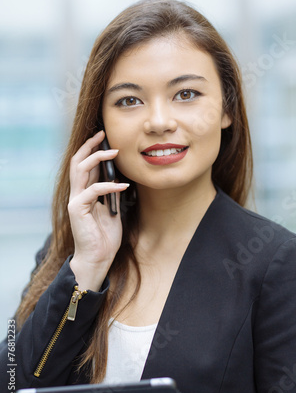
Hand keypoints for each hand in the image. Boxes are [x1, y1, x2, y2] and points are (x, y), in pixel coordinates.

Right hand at [67, 130, 128, 290]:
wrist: (98, 257)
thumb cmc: (105, 236)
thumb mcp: (113, 209)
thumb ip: (111, 193)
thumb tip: (119, 177)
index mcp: (85, 192)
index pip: (85, 165)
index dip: (93, 149)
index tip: (104, 138)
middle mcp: (77, 193)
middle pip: (77, 161)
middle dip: (90, 145)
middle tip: (103, 134)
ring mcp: (76, 200)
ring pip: (81, 170)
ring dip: (97, 158)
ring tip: (114, 152)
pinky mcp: (77, 209)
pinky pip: (93, 190)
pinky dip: (109, 185)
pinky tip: (123, 185)